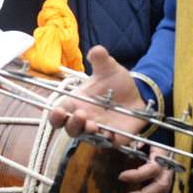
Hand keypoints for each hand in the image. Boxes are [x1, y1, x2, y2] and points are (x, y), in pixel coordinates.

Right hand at [46, 45, 171, 192]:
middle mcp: (84, 118)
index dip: (54, 115)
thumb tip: (96, 50)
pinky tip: (109, 134)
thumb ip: (101, 58)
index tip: (58, 110)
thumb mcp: (109, 67)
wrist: (138, 94)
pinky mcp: (112, 137)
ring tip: (93, 124)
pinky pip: (105, 143)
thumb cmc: (116, 82)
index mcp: (77, 102)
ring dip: (86, 132)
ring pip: (84, 137)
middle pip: (68, 129)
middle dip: (70, 124)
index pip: (58, 113)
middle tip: (80, 114)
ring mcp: (97, 129)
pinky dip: (105, 140)